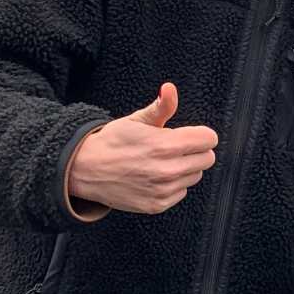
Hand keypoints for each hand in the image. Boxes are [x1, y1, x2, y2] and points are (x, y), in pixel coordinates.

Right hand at [68, 83, 217, 213]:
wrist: (84, 170)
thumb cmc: (112, 142)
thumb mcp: (136, 120)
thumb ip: (161, 106)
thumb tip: (170, 89)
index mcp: (165, 145)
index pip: (209, 139)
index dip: (200, 134)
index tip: (188, 134)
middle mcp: (166, 170)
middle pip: (207, 158)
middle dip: (195, 150)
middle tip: (175, 148)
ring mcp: (162, 190)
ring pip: (196, 175)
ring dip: (185, 168)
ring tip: (162, 162)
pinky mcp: (157, 205)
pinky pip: (182, 192)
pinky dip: (174, 185)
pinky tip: (155, 177)